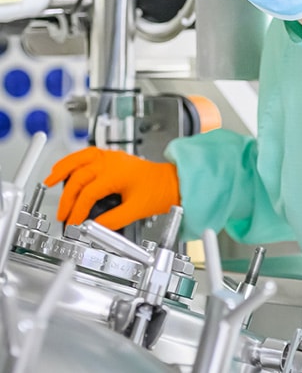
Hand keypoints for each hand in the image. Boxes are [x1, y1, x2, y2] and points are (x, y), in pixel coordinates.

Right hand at [43, 146, 179, 229]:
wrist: (172, 181)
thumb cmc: (159, 191)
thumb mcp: (136, 210)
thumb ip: (112, 220)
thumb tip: (93, 228)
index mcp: (117, 173)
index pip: (88, 193)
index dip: (77, 210)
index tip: (74, 224)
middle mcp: (112, 161)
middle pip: (80, 177)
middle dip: (67, 197)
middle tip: (62, 214)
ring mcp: (112, 157)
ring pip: (80, 158)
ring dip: (63, 169)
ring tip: (50, 180)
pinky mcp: (113, 157)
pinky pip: (88, 154)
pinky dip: (73, 160)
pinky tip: (66, 167)